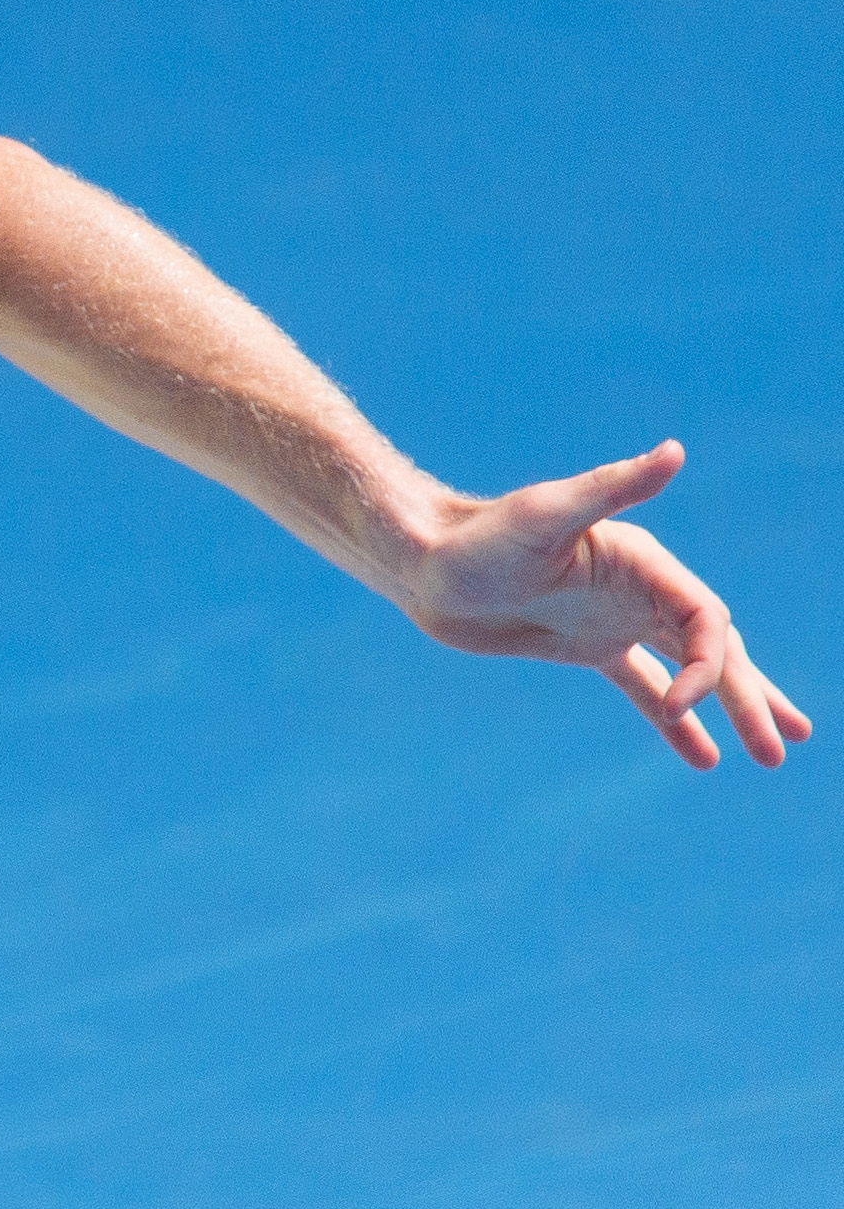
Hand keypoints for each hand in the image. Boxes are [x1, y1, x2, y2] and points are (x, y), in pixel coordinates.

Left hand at [400, 439, 810, 770]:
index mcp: (645, 564)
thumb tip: (674, 451)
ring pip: (690, 672)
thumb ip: (613, 487)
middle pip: (714, 651)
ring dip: (731, 709)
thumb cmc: (481, 536)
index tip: (679, 704)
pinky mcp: (586, 647)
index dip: (707, 665)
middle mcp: (641, 591)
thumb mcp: (546, 513)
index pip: (704, 619)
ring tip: (771, 755)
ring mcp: (617, 620)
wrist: (425, 564)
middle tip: (784, 745)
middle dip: (752, 699)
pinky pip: (642, 688)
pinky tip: (702, 757)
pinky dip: (673, 723)